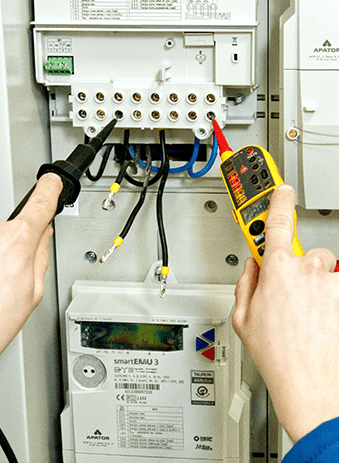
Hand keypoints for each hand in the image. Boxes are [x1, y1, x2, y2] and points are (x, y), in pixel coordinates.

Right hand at [233, 185, 338, 443]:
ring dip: (316, 286)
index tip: (282, 189)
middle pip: (305, 254)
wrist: (311, 384)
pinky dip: (329, 300)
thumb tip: (252, 267)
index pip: (279, 223)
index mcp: (278, 270)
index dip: (279, 201)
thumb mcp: (243, 318)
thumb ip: (245, 283)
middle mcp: (307, 272)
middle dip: (298, 268)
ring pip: (325, 272)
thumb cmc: (278, 355)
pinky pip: (336, 290)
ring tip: (306, 315)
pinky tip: (319, 322)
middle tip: (289, 295)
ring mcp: (331, 285)